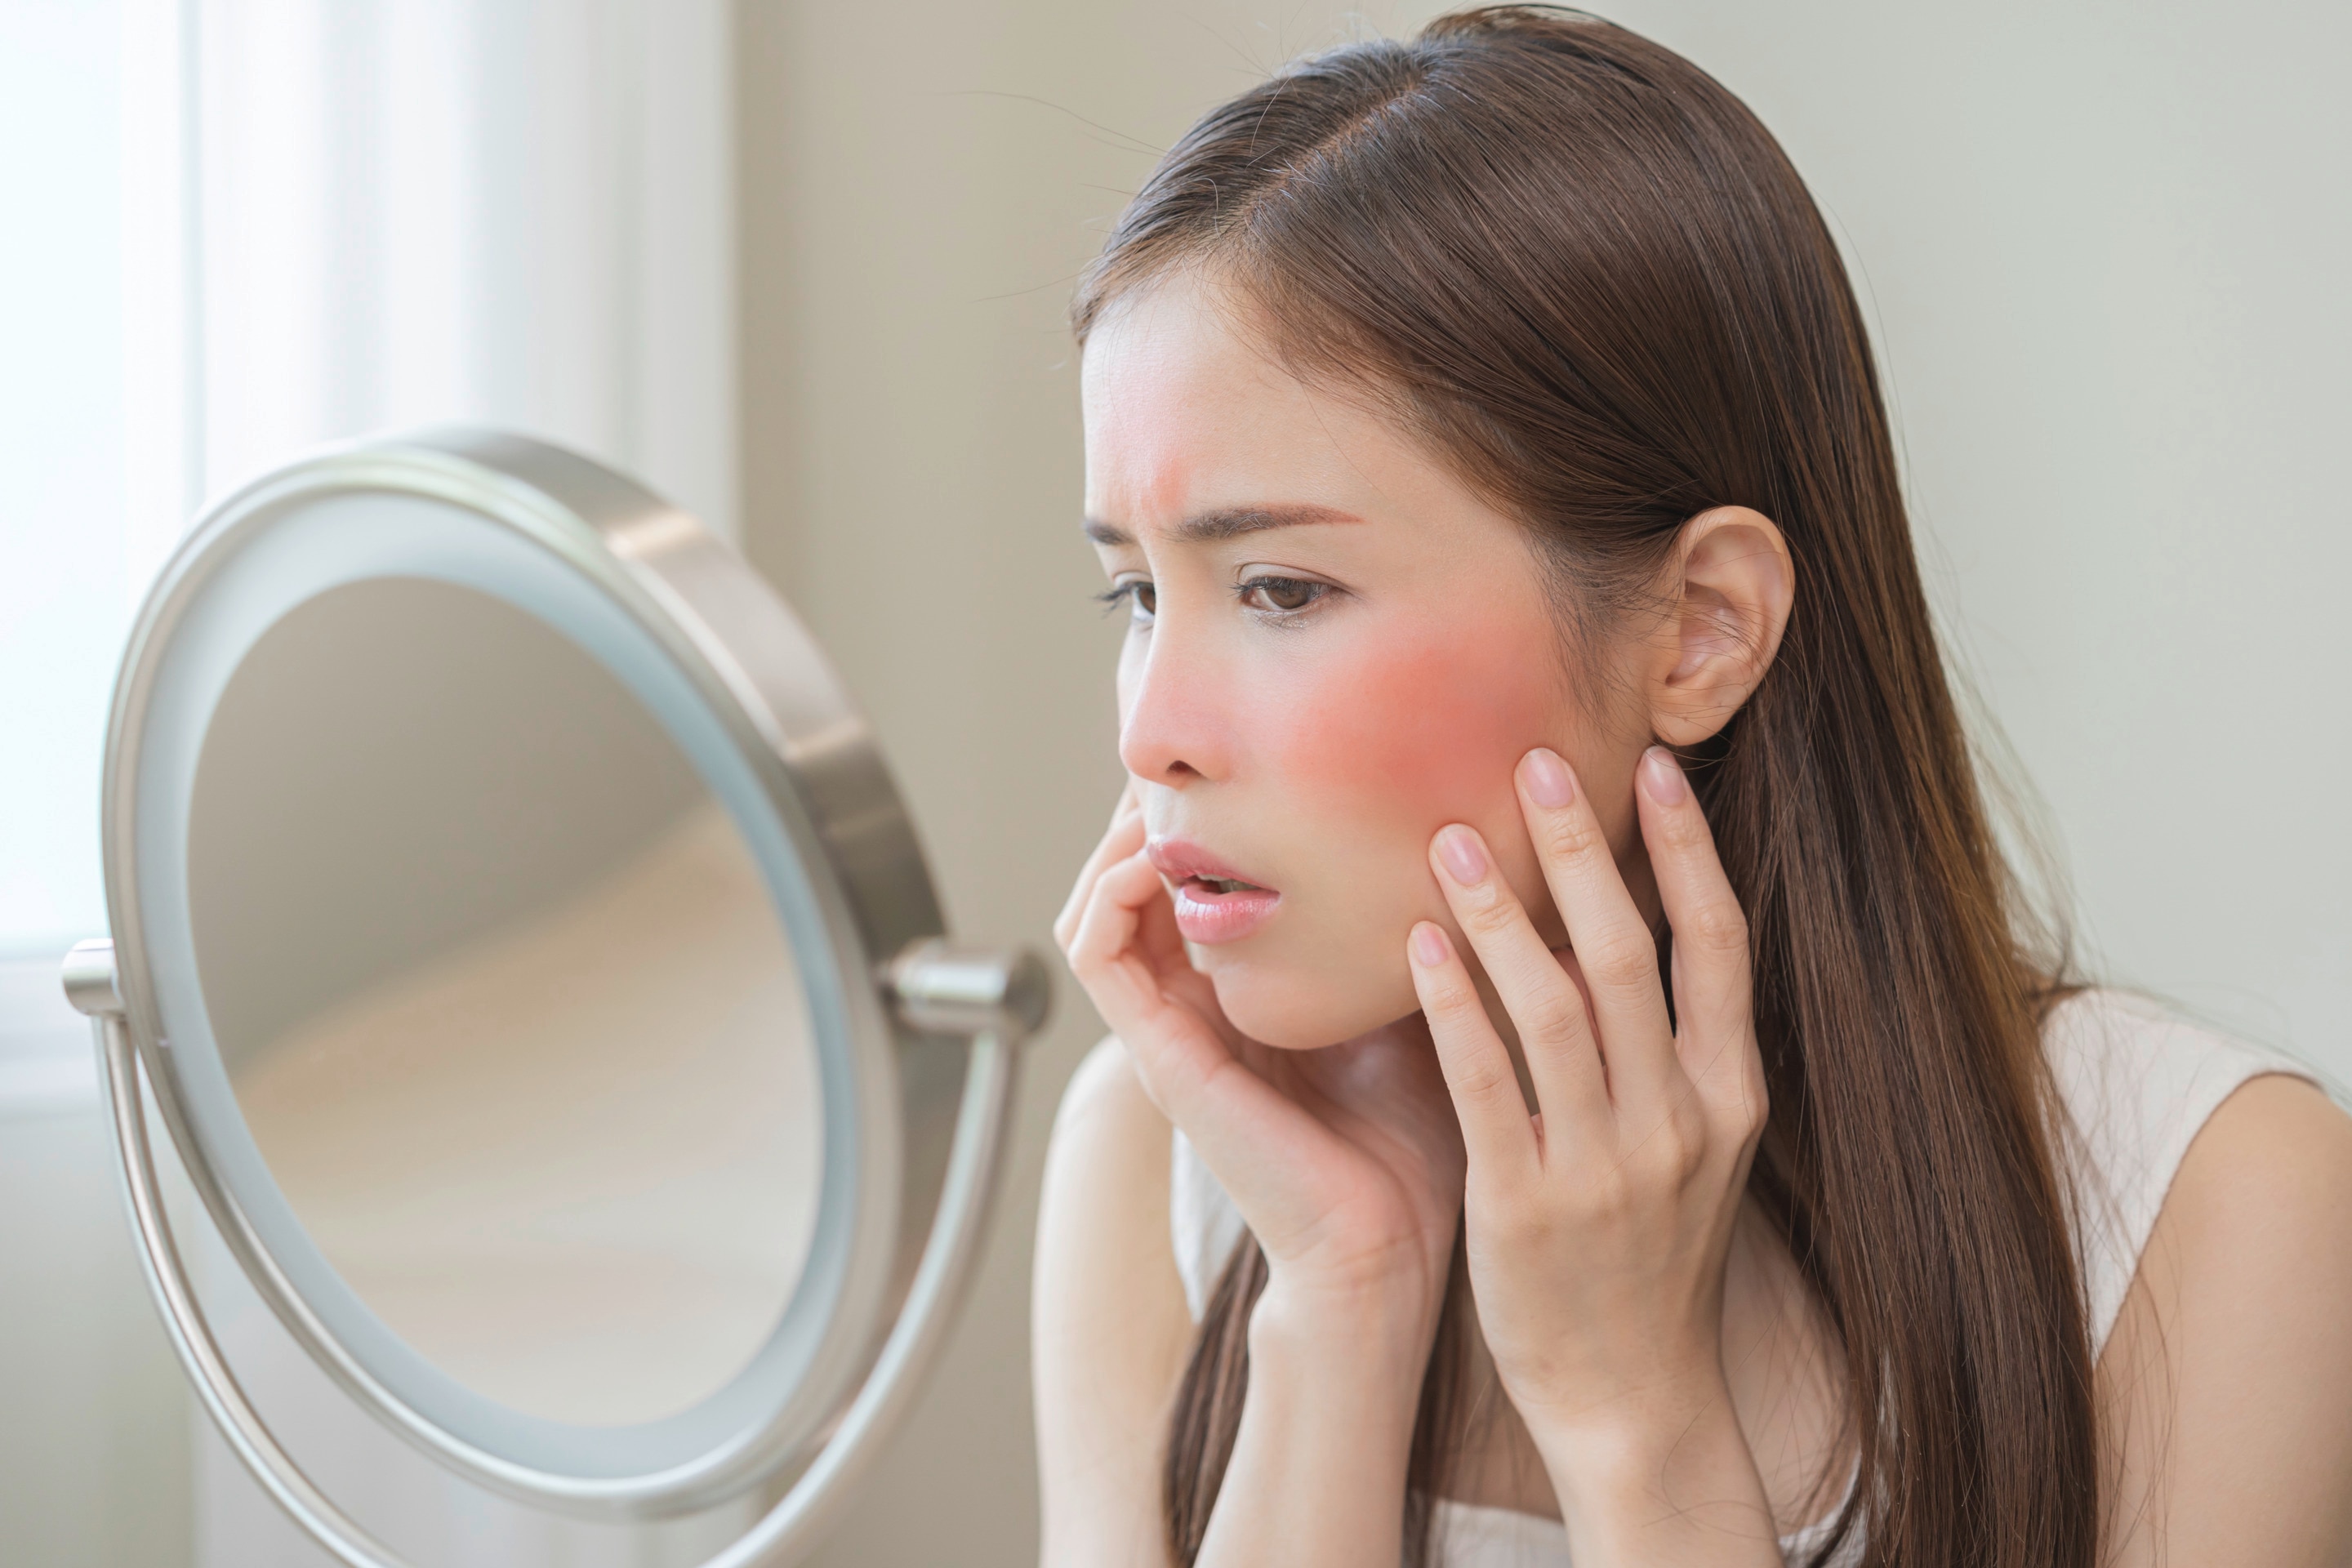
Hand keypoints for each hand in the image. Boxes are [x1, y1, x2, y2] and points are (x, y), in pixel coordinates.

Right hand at [1055, 787, 1464, 1355]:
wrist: (1392, 1247)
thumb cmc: (1417, 1135)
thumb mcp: (1412, 994)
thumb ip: (1402, 920)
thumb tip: (1456, 816)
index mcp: (1243, 991)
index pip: (1192, 876)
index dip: (1202, 809)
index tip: (1250, 751)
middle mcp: (1193, 1006)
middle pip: (1131, 876)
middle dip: (1154, 805)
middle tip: (1203, 753)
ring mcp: (1167, 1031)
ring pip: (1097, 902)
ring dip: (1120, 836)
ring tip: (1172, 791)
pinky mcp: (1157, 1055)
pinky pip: (1097, 952)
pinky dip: (1112, 889)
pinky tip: (1163, 854)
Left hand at [1405, 746, 1767, 1487]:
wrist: (1630, 1392)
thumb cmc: (1647, 1252)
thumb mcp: (1693, 1144)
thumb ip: (1670, 1043)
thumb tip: (1628, 918)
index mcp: (1733, 1096)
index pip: (1721, 945)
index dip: (1690, 849)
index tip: (1657, 764)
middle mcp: (1681, 1122)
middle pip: (1631, 956)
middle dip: (1586, 850)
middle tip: (1536, 761)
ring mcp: (1607, 1167)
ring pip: (1554, 1008)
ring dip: (1503, 913)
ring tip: (1454, 836)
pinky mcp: (1528, 1206)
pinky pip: (1486, 1085)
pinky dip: (1454, 1007)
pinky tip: (1417, 944)